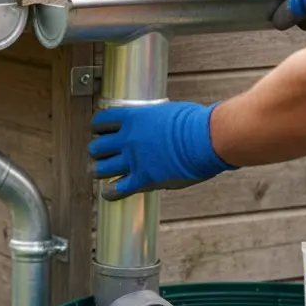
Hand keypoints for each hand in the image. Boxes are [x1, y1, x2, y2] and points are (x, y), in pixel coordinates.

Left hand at [88, 102, 235, 200]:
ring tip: (101, 172)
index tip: (100, 132)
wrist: (209, 139)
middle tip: (103, 154)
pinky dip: (109, 192)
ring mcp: (134, 160)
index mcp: (134, 117)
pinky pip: (116, 190)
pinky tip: (109, 191)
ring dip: (99, 171)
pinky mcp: (144, 179)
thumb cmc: (196, 123)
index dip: (98, 128)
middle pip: (97, 148)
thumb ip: (154, 121)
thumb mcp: (168, 112)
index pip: (101, 122)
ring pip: (101, 169)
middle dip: (97, 152)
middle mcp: (128, 139)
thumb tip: (155, 125)